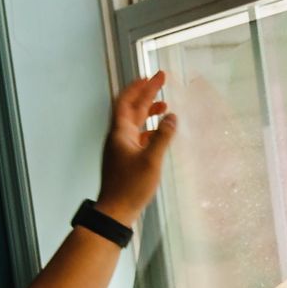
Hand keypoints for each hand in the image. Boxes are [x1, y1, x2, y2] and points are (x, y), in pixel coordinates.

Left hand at [97, 71, 177, 225]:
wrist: (114, 212)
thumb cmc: (130, 188)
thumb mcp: (151, 161)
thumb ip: (162, 137)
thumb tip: (172, 117)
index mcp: (120, 133)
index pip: (127, 101)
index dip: (138, 86)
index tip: (151, 75)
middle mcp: (118, 138)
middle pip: (131, 109)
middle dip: (146, 94)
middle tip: (161, 80)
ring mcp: (120, 148)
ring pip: (134, 123)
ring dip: (148, 112)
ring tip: (164, 106)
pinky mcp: (125, 159)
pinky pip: (137, 137)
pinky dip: (148, 130)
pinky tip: (158, 133)